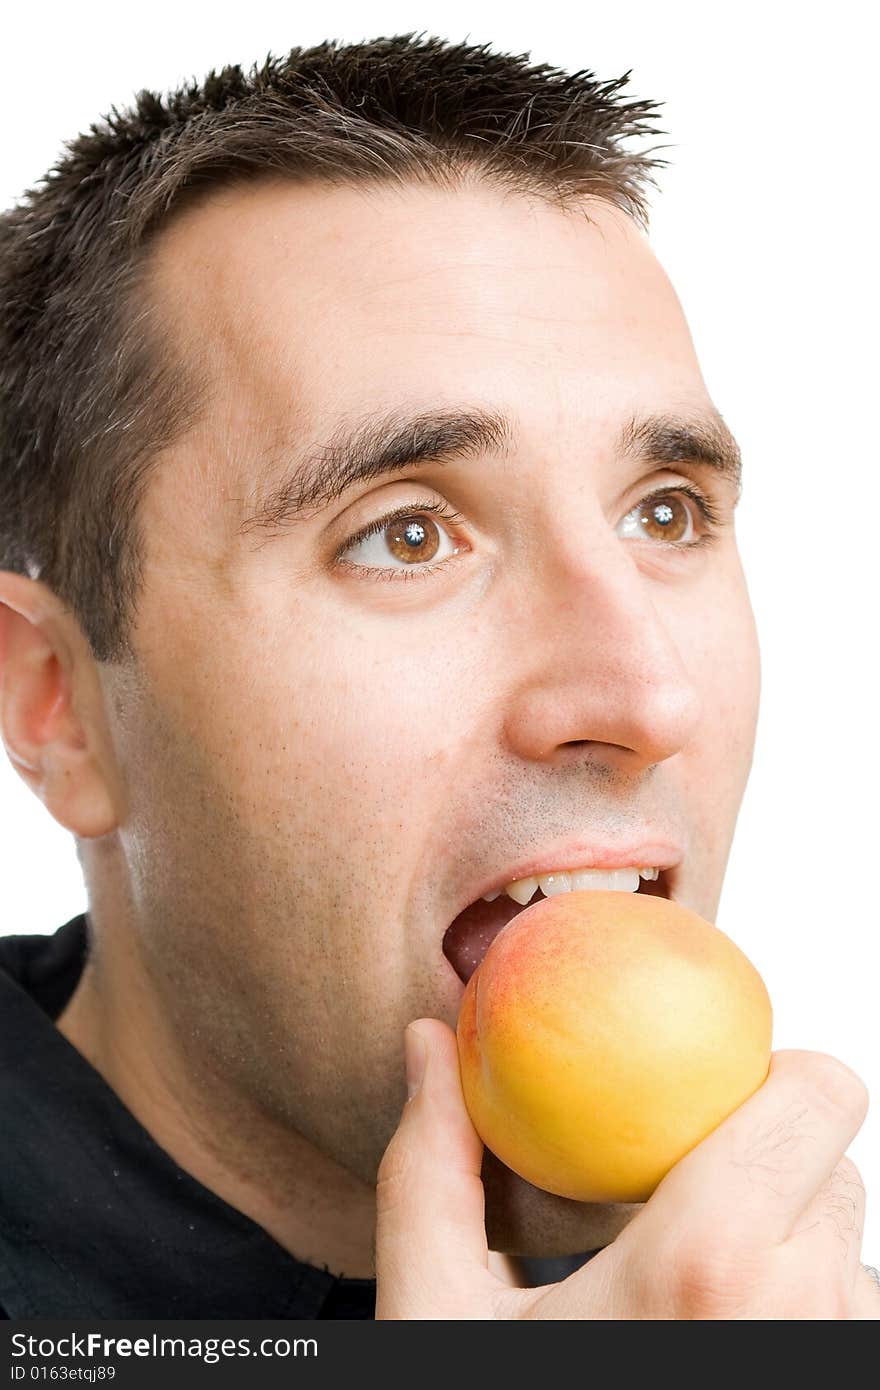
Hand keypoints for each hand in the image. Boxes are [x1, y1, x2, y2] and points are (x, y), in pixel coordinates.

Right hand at [375, 1020, 878, 1318]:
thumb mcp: (441, 1319)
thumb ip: (432, 1169)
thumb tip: (426, 1042)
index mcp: (709, 1263)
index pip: (822, 1091)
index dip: (776, 1073)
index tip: (704, 1098)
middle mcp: (803, 1309)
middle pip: (833, 1163)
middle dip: (764, 1160)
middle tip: (678, 1195)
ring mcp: (832, 1361)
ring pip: (849, 1249)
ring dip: (787, 1244)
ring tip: (695, 1290)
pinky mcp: (838, 1388)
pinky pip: (846, 1315)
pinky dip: (800, 1305)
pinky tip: (717, 1338)